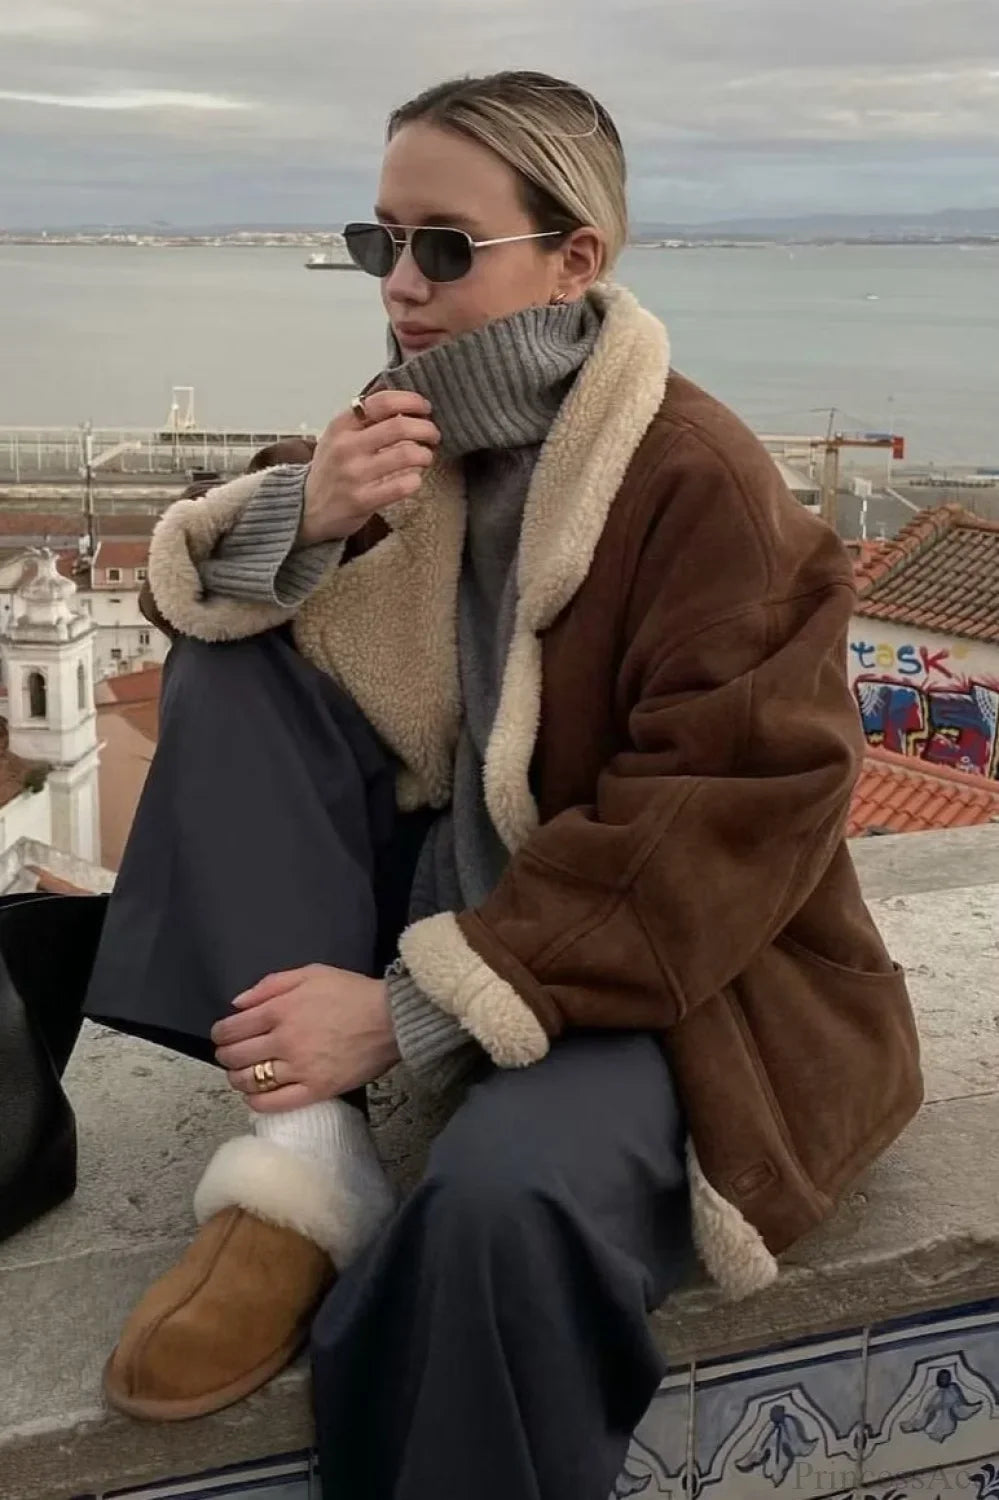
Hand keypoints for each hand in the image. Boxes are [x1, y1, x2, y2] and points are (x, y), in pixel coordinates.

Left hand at [210, 965, 400, 1112]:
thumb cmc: (352, 992)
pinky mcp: (315, 1090)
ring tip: (243, 1074)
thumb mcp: (311, 973)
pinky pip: (273, 1103)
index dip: (220, 1034)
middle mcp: (283, 1041)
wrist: (391, 1019)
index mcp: (279, 1010)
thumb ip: (270, 984)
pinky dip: (256, 1102)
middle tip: (231, 1055)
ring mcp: (298, 1068)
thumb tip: (237, 1004)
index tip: (223, 1035)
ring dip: (237, 1079)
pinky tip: (256, 1095)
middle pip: (235, 1056)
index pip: (231, 1029)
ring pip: (249, 1081)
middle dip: (225, 1055)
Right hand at [299, 390, 440, 545]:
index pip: (382, 402)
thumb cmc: (332, 469)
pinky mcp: (361, 500)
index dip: (411, 401)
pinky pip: (402, 485)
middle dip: (426, 428)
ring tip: (425, 457)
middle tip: (433, 435)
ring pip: (407, 455)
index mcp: (341, 425)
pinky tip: (413, 479)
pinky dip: (415, 480)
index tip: (424, 407)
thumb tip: (408, 408)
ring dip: (425, 455)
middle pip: (400, 427)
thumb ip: (367, 421)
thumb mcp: (339, 437)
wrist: (308, 508)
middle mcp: (346, 447)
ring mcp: (353, 474)